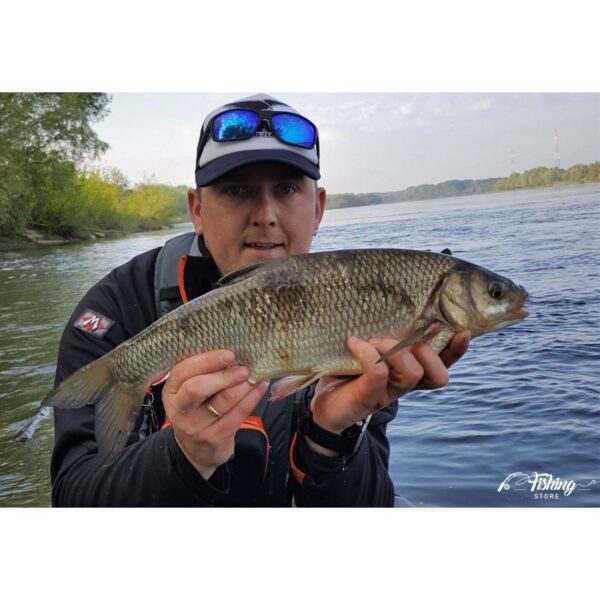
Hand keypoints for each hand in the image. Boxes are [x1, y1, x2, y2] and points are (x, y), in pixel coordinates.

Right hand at [162, 349, 268, 479]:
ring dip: (243, 385)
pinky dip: (253, 396)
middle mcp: (180, 409)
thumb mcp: (187, 392)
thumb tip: (230, 349)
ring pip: (223, 401)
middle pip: (197, 388)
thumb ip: (201, 373)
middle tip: (243, 368)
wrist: (196, 450)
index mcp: (171, 391)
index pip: (183, 372)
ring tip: (255, 374)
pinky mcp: (216, 437)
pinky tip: (261, 386)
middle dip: (224, 375)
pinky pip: (238, 413)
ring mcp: (197, 426)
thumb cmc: (196, 410)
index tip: (229, 354)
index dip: (206, 361)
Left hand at [310, 330, 470, 435]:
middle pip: (437, 374)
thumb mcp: (368, 345)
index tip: (463, 330)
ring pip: (412, 373)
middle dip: (425, 349)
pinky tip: (355, 343)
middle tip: (401, 335)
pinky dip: (368, 354)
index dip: (457, 351)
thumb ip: (384, 329)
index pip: (444, 364)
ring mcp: (388, 393)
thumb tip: (393, 295)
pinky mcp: (368, 396)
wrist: (321, 404)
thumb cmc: (346, 367)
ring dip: (395, 350)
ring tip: (374, 340)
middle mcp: (404, 384)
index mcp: (410, 370)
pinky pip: (379, 373)